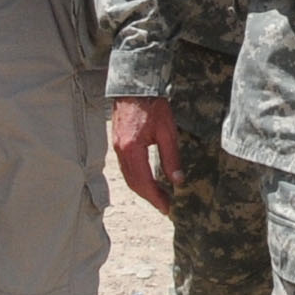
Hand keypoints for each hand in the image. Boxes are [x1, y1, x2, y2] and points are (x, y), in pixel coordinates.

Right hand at [111, 93, 180, 211]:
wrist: (135, 85)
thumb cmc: (153, 105)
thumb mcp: (167, 132)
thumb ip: (171, 158)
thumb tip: (177, 181)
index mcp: (132, 149)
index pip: (143, 182)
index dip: (155, 198)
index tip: (167, 208)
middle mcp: (121, 151)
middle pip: (134, 183)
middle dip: (150, 197)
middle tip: (166, 207)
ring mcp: (117, 147)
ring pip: (129, 176)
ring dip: (143, 189)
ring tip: (159, 197)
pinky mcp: (118, 143)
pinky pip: (127, 167)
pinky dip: (138, 178)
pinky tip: (149, 180)